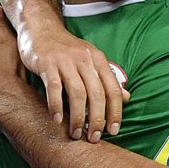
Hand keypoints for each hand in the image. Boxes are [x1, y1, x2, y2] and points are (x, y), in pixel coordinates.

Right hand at [17, 20, 125, 142]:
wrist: (40, 29)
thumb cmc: (66, 50)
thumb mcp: (90, 61)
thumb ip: (107, 79)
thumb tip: (127, 98)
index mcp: (98, 60)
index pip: (113, 89)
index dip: (115, 112)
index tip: (113, 131)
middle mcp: (84, 59)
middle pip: (97, 94)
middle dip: (97, 119)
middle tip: (94, 138)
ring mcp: (65, 60)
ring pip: (77, 93)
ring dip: (78, 117)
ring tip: (76, 133)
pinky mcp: (46, 63)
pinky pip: (53, 87)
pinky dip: (56, 105)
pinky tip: (57, 120)